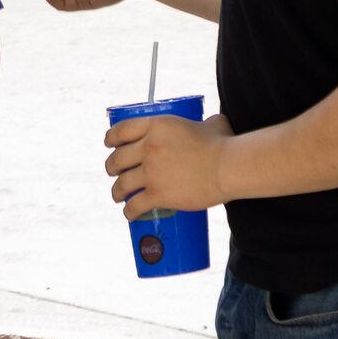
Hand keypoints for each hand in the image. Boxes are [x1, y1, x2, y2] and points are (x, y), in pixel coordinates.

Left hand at [106, 110, 234, 215]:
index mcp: (156, 126)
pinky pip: (134, 206)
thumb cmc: (224, 144)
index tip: (109, 145)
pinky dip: (129, 212)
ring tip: (118, 196)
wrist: (228, 167)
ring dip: (116, 192)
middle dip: (112, 168)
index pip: (122, 131)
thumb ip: (205, 123)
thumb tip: (211, 125)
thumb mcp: (211, 124)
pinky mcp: (158, 194)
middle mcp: (148, 147)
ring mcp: (151, 172)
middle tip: (115, 172)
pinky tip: (129, 214)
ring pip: (121, 184)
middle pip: (117, 160)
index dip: (111, 139)